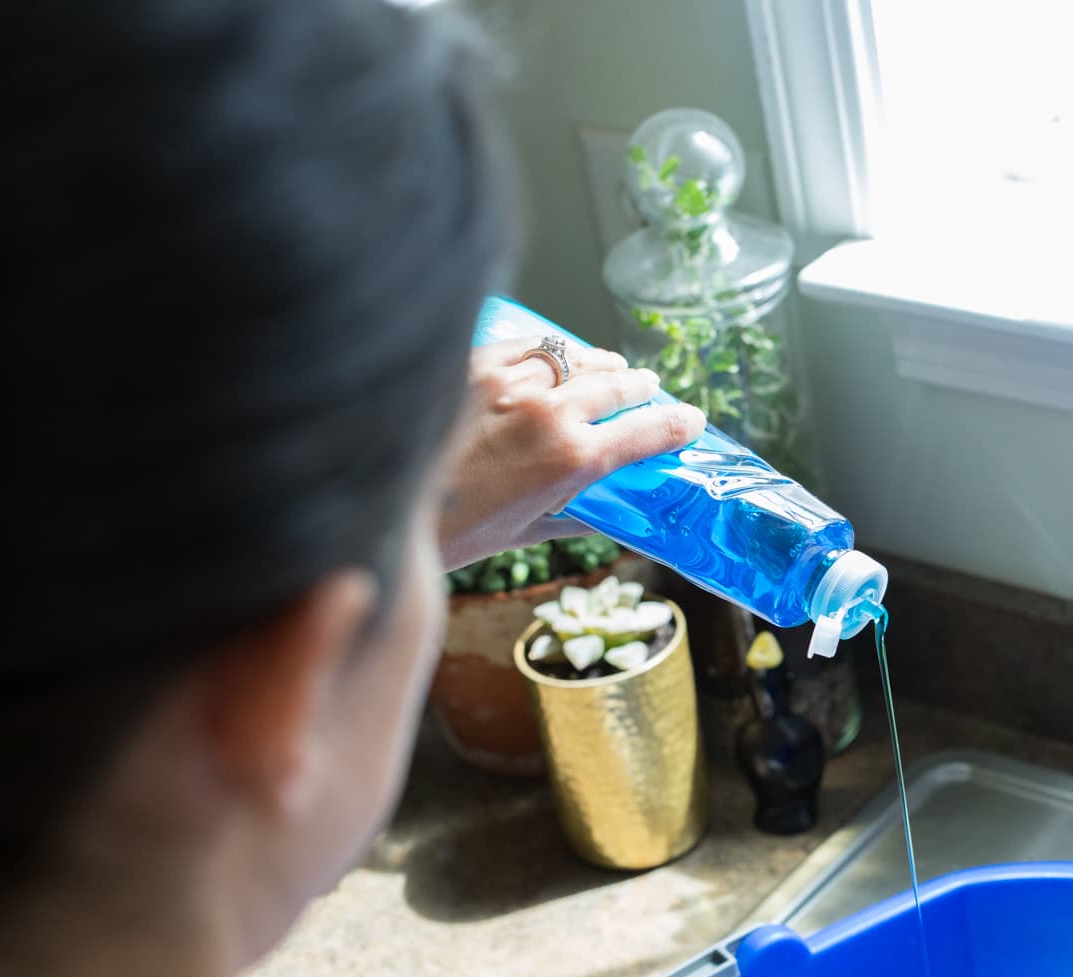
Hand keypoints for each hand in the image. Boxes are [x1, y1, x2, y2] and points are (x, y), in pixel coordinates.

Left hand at [437, 337, 705, 568]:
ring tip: (607, 366)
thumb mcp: (525, 533)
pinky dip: (548, 351)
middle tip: (649, 387)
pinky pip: (525, 345)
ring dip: (597, 364)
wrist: (381, 505)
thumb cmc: (452, 533)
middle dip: (639, 386)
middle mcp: (548, 412)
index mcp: (571, 460)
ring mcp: (508, 382)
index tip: (691, 421)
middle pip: (614, 384)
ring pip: (572, 358)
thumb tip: (604, 512)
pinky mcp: (472, 365)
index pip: (647, 431)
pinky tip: (552, 355)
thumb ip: (574, 516)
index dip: (676, 424)